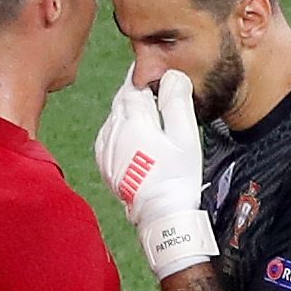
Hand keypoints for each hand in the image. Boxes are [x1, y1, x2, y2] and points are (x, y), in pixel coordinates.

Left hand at [90, 73, 213, 279]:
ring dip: (128, 112)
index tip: (154, 74)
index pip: (134, 85)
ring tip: (146, 115)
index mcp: (133, 120)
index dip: (145, 77)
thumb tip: (171, 75)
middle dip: (136, 93)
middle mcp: (114, 131)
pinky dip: (120, 130)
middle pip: (122, 100)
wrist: (161, 216)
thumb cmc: (178, 177)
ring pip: (114, 117)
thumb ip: (177, 101)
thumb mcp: (185, 136)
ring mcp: (106, 148)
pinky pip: (108, 135)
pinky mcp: (105, 163)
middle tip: (152, 91)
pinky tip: (133, 136)